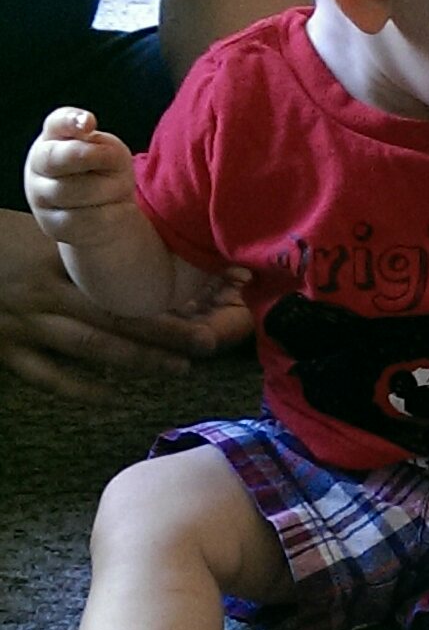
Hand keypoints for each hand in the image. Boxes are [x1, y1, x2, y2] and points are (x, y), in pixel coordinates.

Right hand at [0, 208, 250, 400]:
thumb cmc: (0, 241)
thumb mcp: (42, 233)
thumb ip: (86, 247)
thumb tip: (145, 250)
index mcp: (60, 259)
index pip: (120, 278)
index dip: (161, 292)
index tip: (205, 301)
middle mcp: (46, 291)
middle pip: (116, 314)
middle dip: (165, 331)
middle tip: (207, 342)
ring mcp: (25, 323)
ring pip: (91, 346)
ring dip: (138, 359)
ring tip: (179, 368)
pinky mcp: (6, 349)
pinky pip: (48, 376)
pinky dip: (82, 388)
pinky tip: (114, 396)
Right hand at [25, 109, 138, 250]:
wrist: (103, 212)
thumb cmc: (104, 172)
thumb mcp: (111, 153)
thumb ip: (100, 145)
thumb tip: (88, 134)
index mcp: (54, 137)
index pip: (56, 123)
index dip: (70, 121)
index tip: (88, 123)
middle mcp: (39, 165)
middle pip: (58, 158)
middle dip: (89, 158)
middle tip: (113, 162)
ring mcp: (40, 195)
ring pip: (74, 190)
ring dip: (107, 190)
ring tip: (115, 190)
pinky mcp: (52, 223)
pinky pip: (86, 217)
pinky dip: (108, 213)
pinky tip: (112, 208)